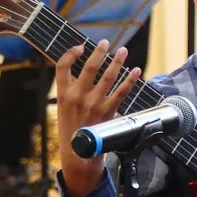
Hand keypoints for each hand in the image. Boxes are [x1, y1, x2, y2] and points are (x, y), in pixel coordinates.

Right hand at [56, 40, 140, 196]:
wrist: (78, 154)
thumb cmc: (71, 130)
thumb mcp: (63, 109)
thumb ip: (71, 91)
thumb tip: (85, 72)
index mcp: (62, 94)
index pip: (61, 66)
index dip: (70, 53)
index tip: (80, 46)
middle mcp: (77, 96)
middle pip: (89, 67)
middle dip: (100, 52)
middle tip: (106, 42)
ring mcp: (93, 104)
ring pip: (107, 77)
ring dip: (117, 62)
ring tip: (123, 51)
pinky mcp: (107, 112)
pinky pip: (121, 92)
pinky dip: (130, 80)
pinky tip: (135, 71)